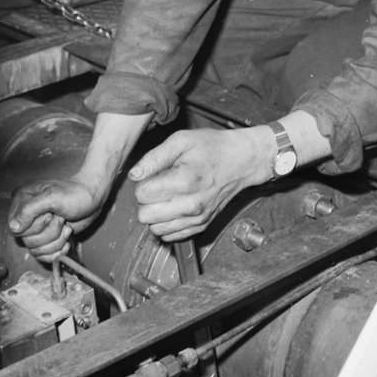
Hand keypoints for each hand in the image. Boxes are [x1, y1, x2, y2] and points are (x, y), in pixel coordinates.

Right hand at [9, 176, 106, 259]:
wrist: (93, 198)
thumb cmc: (75, 193)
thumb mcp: (52, 198)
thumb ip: (29, 210)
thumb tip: (13, 228)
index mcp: (21, 199)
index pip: (16, 229)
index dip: (34, 228)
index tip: (51, 216)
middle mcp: (25, 215)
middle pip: (27, 241)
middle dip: (50, 234)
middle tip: (62, 219)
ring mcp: (36, 228)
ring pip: (37, 250)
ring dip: (56, 242)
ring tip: (67, 227)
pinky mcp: (47, 238)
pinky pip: (44, 256)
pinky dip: (58, 251)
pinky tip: (67, 240)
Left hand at [129, 126, 272, 240]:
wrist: (242, 162)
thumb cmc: (213, 148)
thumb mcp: (181, 140)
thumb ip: (154, 158)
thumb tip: (134, 175)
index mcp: (184, 181)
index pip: (142, 194)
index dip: (143, 182)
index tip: (155, 174)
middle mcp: (191, 205)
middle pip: (145, 216)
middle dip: (146, 200)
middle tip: (159, 185)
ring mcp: (197, 218)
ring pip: (155, 229)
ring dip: (155, 214)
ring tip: (167, 196)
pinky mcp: (201, 226)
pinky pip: (171, 236)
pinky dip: (167, 224)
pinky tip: (174, 207)